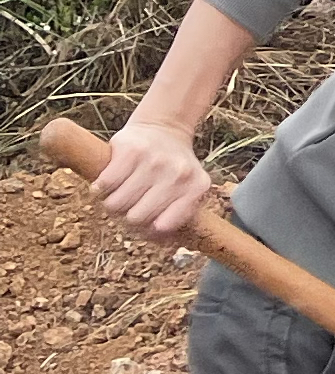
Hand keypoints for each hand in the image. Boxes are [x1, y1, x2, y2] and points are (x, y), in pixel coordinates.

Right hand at [94, 103, 218, 246]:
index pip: (162, 227)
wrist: (163, 128)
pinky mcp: (130, 150)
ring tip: (119, 194)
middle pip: (135, 218)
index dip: (146, 231)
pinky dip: (100, 188)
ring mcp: (153, 160)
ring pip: (115, 204)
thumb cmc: (171, 169)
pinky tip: (107, 183)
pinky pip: (104, 184)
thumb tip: (165, 246)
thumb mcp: (186, 191)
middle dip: (126, 218)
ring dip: (111, 204)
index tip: (144, 224)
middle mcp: (178, 174)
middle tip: (128, 207)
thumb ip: (177, 219)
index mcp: (196, 187)